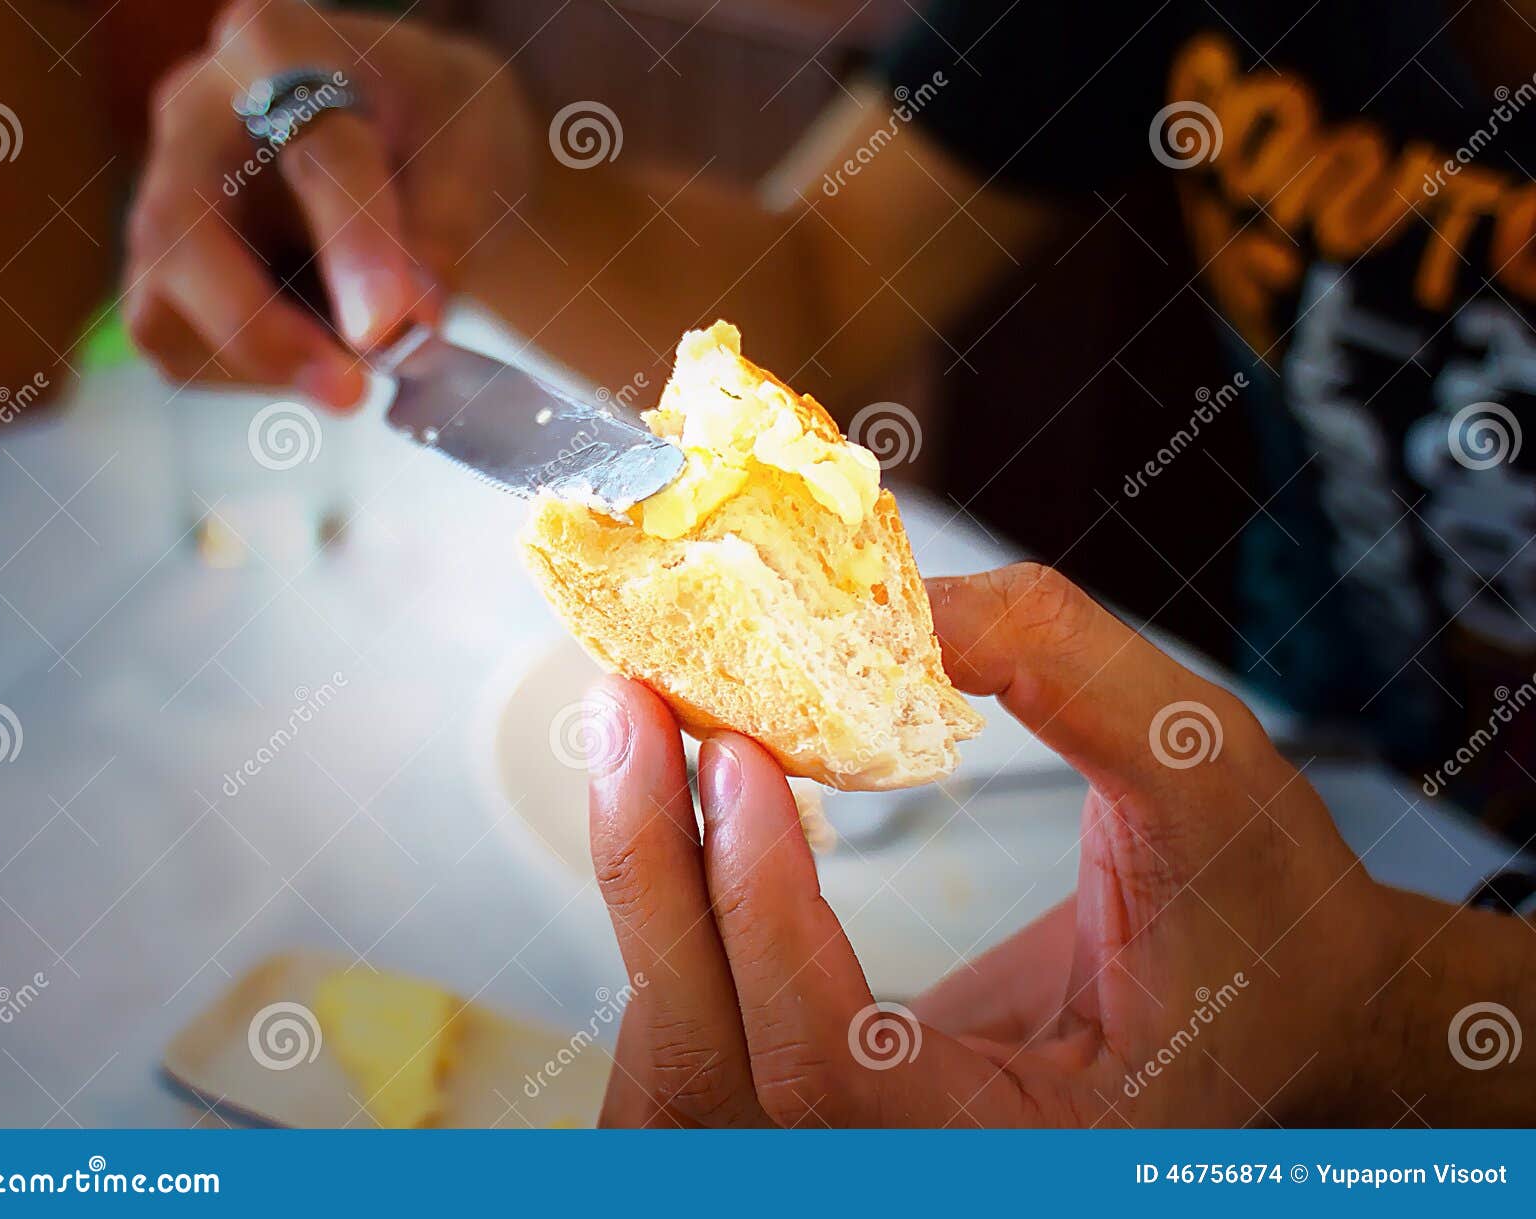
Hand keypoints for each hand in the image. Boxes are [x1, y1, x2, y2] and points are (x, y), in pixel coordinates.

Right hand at [123, 0, 535, 407]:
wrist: (414, 134)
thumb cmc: (442, 124)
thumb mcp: (476, 148)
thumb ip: (447, 225)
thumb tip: (410, 322)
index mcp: (282, 44)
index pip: (314, 151)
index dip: (353, 247)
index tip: (389, 329)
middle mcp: (199, 110)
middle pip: (181, 232)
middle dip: (261, 331)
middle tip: (352, 390)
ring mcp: (165, 190)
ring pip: (162, 304)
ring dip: (260, 363)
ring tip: (356, 369)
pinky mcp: (165, 265)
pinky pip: (179, 347)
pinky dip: (252, 375)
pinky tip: (318, 354)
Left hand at [585, 563, 1407, 1126]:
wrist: (1293, 993)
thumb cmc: (1269, 911)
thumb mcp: (1206, 767)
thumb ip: (1062, 668)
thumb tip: (886, 604)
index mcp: (1036, 1144)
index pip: (835, 1070)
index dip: (765, 914)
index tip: (739, 757)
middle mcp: (932, 1164)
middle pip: (716, 1073)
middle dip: (657, 879)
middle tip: (631, 707)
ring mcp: (872, 1146)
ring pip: (686, 1062)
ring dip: (652, 887)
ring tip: (640, 736)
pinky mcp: (843, 1100)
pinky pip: (712, 1025)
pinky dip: (681, 909)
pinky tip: (685, 799)